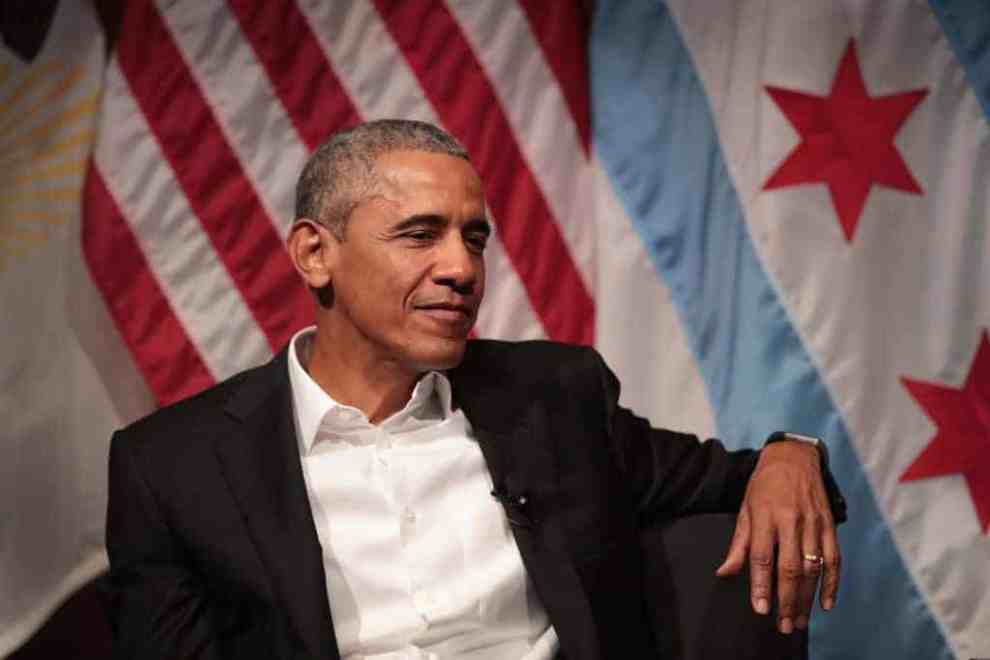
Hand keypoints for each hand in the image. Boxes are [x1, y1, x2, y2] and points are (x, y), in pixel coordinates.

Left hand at [715, 439, 839, 633]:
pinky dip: (832, 583)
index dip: (760, 584)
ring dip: (807, 598)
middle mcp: (791, 520)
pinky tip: (826, 603)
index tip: (761, 609)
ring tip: (799, 621)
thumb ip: (739, 544)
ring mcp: (814, 523)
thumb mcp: (746, 508)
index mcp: (765, 516)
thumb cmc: (764, 485)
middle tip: (784, 625)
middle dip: (787, 600)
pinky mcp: (830, 525)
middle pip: (790, 568)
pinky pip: (834, 559)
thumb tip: (724, 572)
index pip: (762, 556)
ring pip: (813, 568)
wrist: (795, 457)